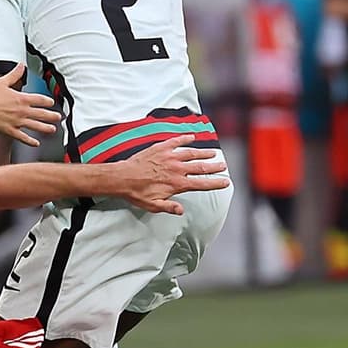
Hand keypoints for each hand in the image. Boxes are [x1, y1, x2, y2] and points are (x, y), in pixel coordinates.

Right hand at [0, 64, 59, 147]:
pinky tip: (36, 143)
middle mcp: (22, 111)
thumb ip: (14, 74)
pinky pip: (23, 137)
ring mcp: (17, 122)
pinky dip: (30, 141)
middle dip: (52, 116)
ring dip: (46, 128)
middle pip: (42, 114)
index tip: (52, 103)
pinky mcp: (9, 131)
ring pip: (36, 126)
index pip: (40, 100)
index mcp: (21, 98)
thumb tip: (21, 65)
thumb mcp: (3, 81)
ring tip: (53, 130)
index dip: (47, 101)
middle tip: (58, 118)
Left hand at [112, 135, 229, 214]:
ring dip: (203, 153)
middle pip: (200, 167)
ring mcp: (169, 157)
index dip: (215, 183)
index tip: (225, 182)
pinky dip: (185, 139)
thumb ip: (169, 207)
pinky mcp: (160, 148)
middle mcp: (176, 169)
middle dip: (214, 166)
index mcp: (177, 184)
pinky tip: (192, 137)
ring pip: (191, 153)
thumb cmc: (137, 193)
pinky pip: (176, 141)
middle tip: (223, 165)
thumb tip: (181, 210)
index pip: (201, 183)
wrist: (122, 177)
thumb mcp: (153, 205)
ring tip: (212, 153)